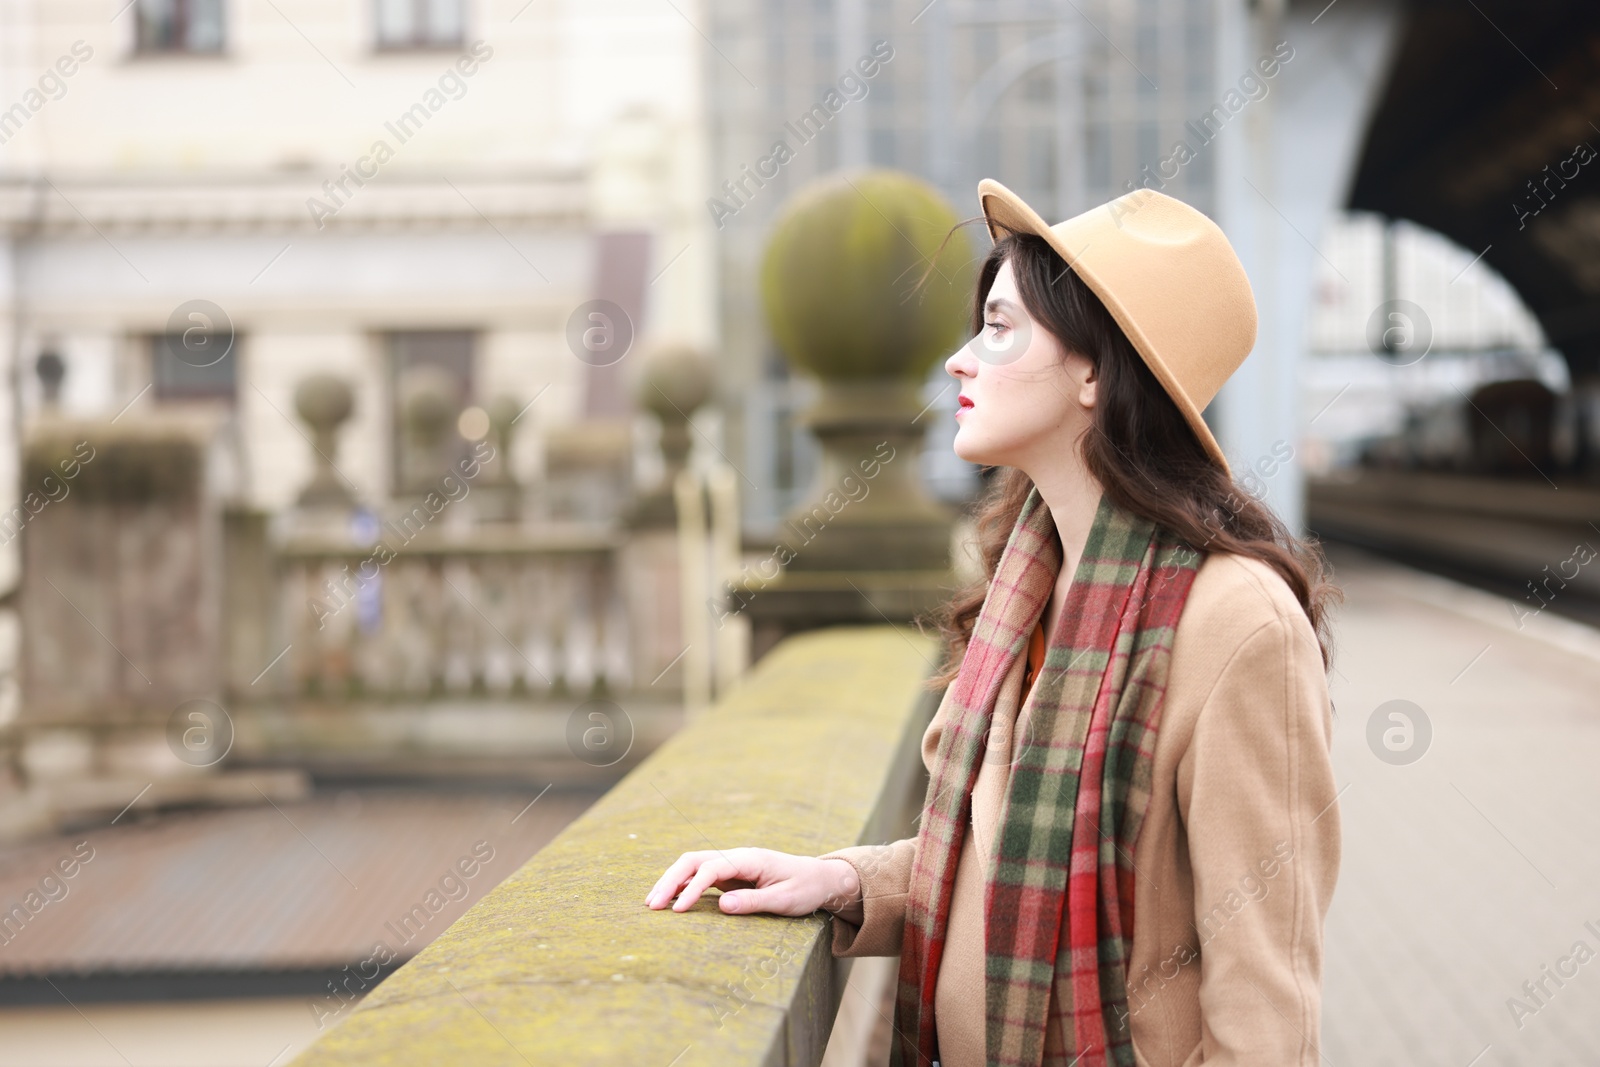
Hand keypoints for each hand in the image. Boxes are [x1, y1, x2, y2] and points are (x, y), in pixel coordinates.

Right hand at [644, 847, 859, 916]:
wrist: (819, 878)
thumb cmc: (805, 889)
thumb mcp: (785, 900)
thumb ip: (754, 902)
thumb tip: (723, 906)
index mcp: (749, 859)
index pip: (711, 869)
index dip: (692, 889)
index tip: (678, 911)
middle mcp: (736, 857)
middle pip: (693, 861)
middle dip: (670, 880)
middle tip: (652, 905)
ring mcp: (731, 864)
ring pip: (693, 866)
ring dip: (671, 881)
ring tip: (652, 903)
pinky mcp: (730, 875)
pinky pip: (700, 876)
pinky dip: (683, 885)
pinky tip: (670, 900)